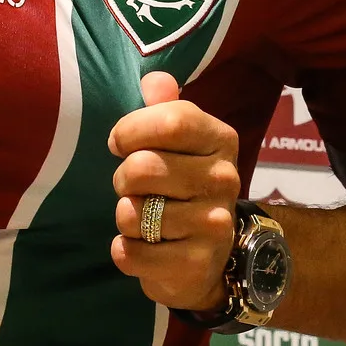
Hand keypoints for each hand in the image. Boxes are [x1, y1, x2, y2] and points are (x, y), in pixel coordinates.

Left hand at [107, 70, 242, 311]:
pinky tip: (142, 247)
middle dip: (122, 178)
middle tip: (133, 187)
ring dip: (125, 216)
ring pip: (132, 212)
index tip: (119, 142)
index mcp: (221, 139)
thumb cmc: (180, 186)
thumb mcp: (177, 142)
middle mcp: (226, 179)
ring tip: (143, 218)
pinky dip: (125, 252)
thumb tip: (155, 80)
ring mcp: (214, 224)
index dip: (131, 129)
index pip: (171, 120)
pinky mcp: (196, 264)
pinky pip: (131, 253)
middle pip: (143, 167)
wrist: (204, 258)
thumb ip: (164, 108)